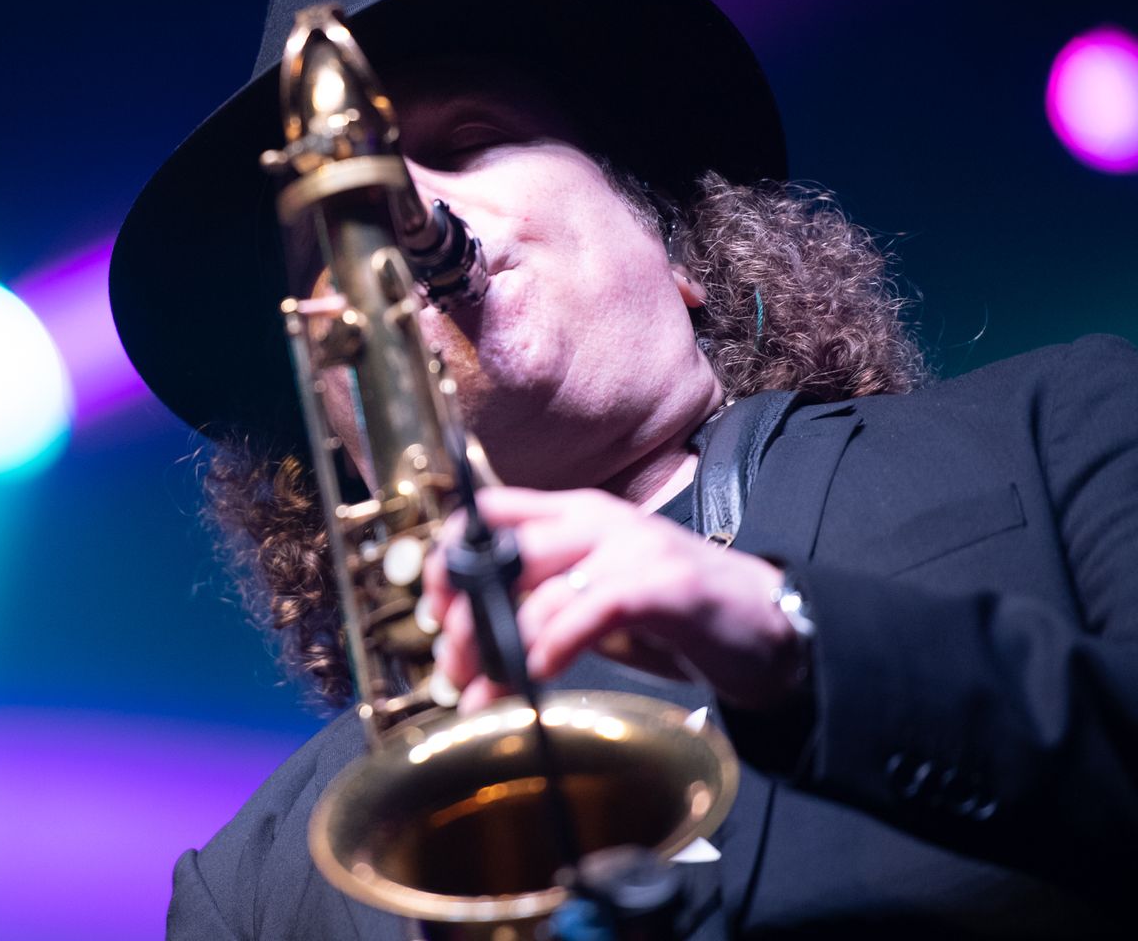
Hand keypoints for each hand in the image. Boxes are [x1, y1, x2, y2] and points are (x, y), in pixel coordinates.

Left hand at [422, 485, 802, 711]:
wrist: (770, 628)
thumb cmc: (675, 616)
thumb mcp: (595, 596)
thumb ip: (541, 602)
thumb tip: (470, 644)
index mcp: (575, 515)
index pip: (489, 512)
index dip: (448, 555)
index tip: (434, 608)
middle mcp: (598, 521)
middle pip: (502, 552)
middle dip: (464, 612)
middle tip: (453, 666)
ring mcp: (634, 548)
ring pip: (538, 589)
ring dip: (501, 647)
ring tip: (484, 692)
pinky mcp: (667, 584)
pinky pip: (593, 609)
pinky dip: (555, 642)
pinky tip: (538, 673)